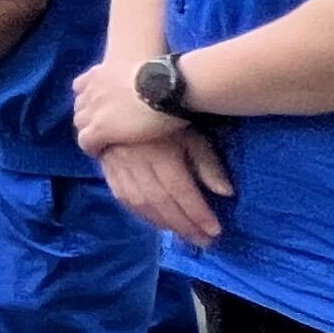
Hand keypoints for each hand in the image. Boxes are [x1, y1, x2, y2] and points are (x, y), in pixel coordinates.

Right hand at [73, 57, 235, 245]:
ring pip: (139, 201)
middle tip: (203, 242)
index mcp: (161, 152)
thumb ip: (208, 164)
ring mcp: (119, 163)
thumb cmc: (170, 113)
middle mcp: (138, 160)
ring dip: (161, 223)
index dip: (197, 214)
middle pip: (161, 202)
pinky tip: (154, 221)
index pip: (181, 191)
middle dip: (183, 225)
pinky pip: (121, 194)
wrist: (134, 90)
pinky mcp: (108, 164)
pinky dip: (138, 212)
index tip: (215, 232)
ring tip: (181, 235)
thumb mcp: (194, 134)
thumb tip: (225, 193)